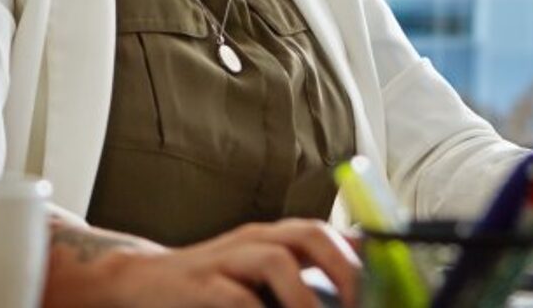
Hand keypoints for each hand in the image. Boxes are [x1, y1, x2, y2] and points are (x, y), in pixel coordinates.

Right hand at [102, 220, 359, 307]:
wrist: (140, 284)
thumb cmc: (211, 287)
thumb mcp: (260, 280)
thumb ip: (302, 279)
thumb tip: (358, 285)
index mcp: (275, 239)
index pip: (328, 232)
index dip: (365, 254)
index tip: (392, 284)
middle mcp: (255, 240)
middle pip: (308, 233)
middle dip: (343, 269)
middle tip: (361, 305)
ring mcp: (226, 259)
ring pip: (275, 258)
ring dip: (306, 297)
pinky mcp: (200, 285)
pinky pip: (236, 298)